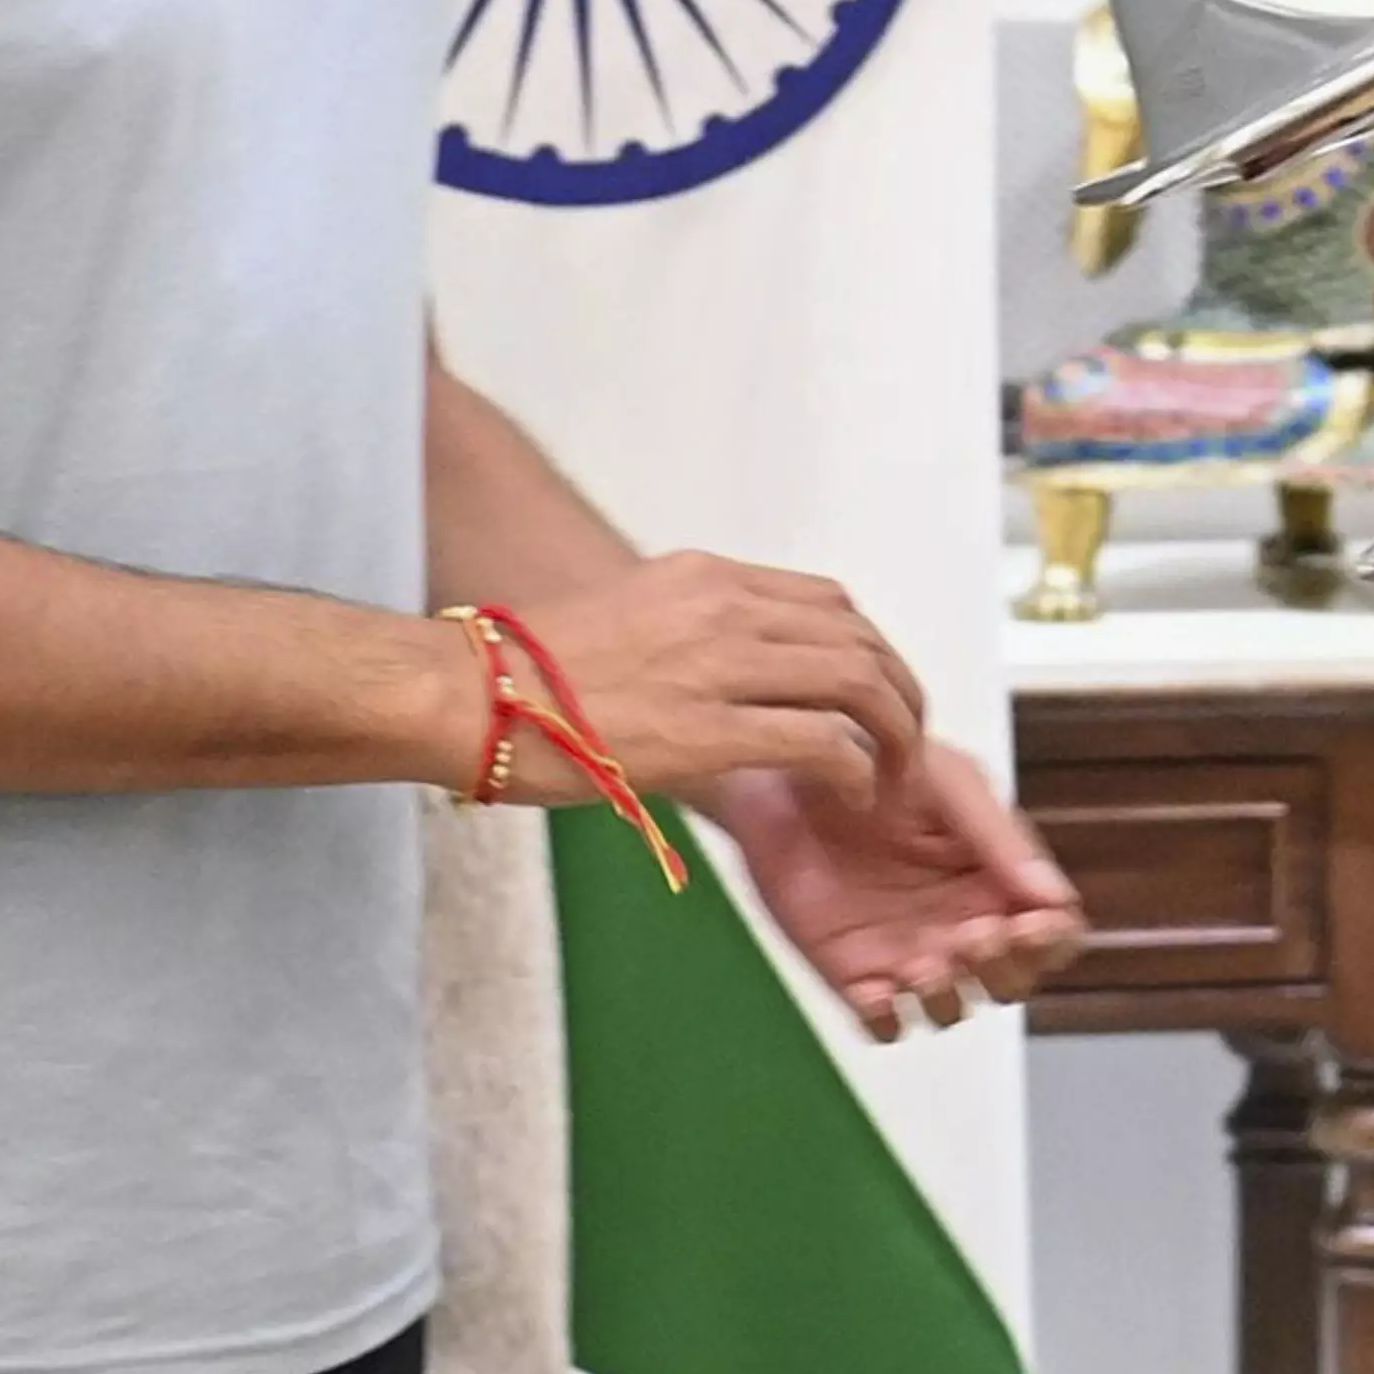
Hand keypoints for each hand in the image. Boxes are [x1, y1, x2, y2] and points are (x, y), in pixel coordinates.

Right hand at [503, 550, 923, 805]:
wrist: (467, 691)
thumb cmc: (527, 672)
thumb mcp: (627, 618)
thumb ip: (688, 635)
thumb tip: (724, 675)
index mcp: (705, 578)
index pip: (825, 601)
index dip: (867, 649)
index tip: (873, 694)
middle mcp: (724, 606)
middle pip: (857, 636)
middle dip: (897, 689)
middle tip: (905, 739)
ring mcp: (720, 664)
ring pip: (856, 682)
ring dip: (892, 731)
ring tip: (894, 772)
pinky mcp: (709, 730)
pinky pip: (823, 742)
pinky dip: (857, 769)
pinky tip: (856, 796)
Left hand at [714, 743, 1086, 1039]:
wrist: (787, 776)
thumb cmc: (877, 766)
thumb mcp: (951, 786)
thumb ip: (1000, 840)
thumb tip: (1056, 899)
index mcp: (994, 879)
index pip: (1051, 933)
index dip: (1049, 941)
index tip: (1029, 923)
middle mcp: (959, 923)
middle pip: (1011, 980)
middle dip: (1003, 969)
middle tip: (974, 935)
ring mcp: (908, 952)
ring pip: (951, 1009)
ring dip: (947, 998)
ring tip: (924, 964)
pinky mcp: (853, 973)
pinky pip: (882, 1023)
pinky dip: (885, 1019)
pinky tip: (876, 988)